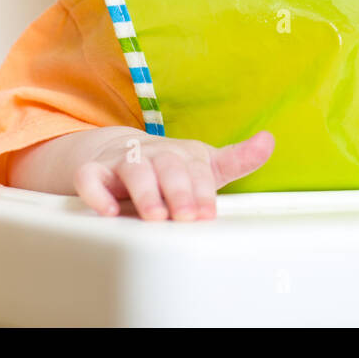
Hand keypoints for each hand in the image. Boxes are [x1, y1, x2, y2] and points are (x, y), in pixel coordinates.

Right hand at [73, 130, 273, 220]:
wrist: (120, 150)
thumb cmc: (171, 167)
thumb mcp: (205, 164)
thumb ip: (237, 160)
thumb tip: (269, 140)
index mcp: (184, 154)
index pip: (196, 169)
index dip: (203, 191)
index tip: (208, 213)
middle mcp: (155, 154)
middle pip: (168, 167)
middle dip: (179, 192)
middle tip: (187, 216)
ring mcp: (124, 161)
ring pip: (133, 170)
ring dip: (145, 193)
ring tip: (156, 216)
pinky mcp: (94, 172)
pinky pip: (90, 178)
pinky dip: (96, 192)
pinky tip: (107, 211)